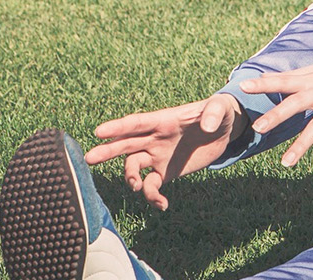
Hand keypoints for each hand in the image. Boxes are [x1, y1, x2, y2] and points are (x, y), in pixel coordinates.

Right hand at [85, 94, 245, 210]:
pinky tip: (162, 205)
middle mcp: (154, 138)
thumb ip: (213, 113)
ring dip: (131, 177)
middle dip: (107, 151)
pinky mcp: (166, 172)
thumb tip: (207, 126)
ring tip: (137, 186)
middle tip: (89, 159)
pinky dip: (153, 196)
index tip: (99, 132)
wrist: (223, 130)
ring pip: (134, 167)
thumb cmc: (218, 112)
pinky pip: (152, 186)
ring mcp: (158, 155)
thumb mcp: (219, 108)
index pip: (136, 123)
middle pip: (126, 144)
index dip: (118, 127)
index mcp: (163, 120)